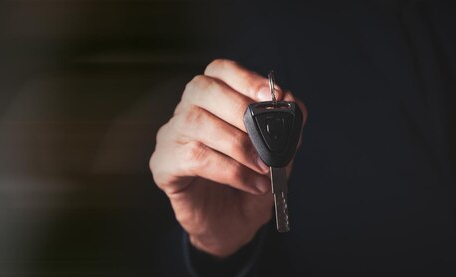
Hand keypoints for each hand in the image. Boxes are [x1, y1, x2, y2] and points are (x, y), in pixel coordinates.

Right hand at [149, 59, 306, 257]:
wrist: (229, 228)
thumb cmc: (248, 186)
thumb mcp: (276, 158)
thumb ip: (284, 132)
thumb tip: (292, 104)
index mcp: (211, 102)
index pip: (218, 70)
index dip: (245, 77)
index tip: (271, 95)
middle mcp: (186, 113)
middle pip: (201, 88)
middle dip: (240, 109)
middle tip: (267, 139)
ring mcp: (171, 138)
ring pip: (194, 121)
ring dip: (237, 143)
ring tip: (263, 167)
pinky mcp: (163, 165)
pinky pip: (193, 156)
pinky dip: (229, 169)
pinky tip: (251, 184)